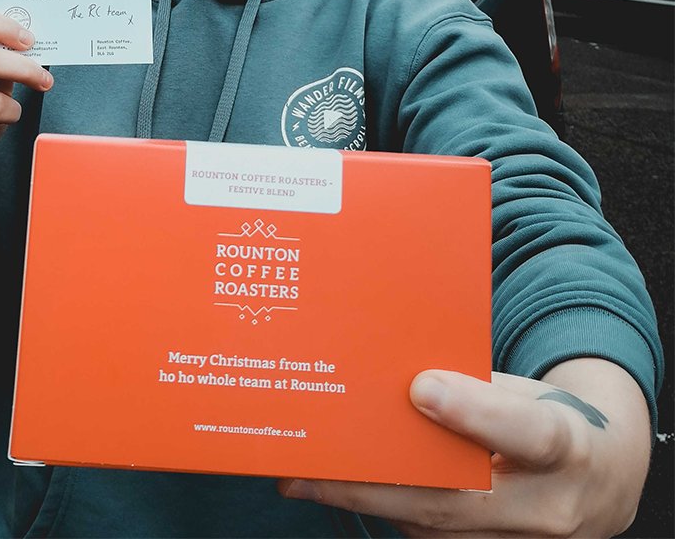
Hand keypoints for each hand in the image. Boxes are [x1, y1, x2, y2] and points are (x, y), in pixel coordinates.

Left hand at [280, 358, 650, 537]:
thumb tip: (406, 376)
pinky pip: (429, 535)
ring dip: (362, 503)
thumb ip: (476, 384)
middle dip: (370, 486)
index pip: (526, 432)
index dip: (474, 411)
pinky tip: (338, 489)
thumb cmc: (550, 419)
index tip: (421, 389)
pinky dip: (383, 510)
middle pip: (451, 501)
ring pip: (430, 527)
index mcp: (565, 444)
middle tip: (307, 468)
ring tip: (301, 477)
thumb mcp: (528, 390)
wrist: (597, 483)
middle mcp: (546, 508)